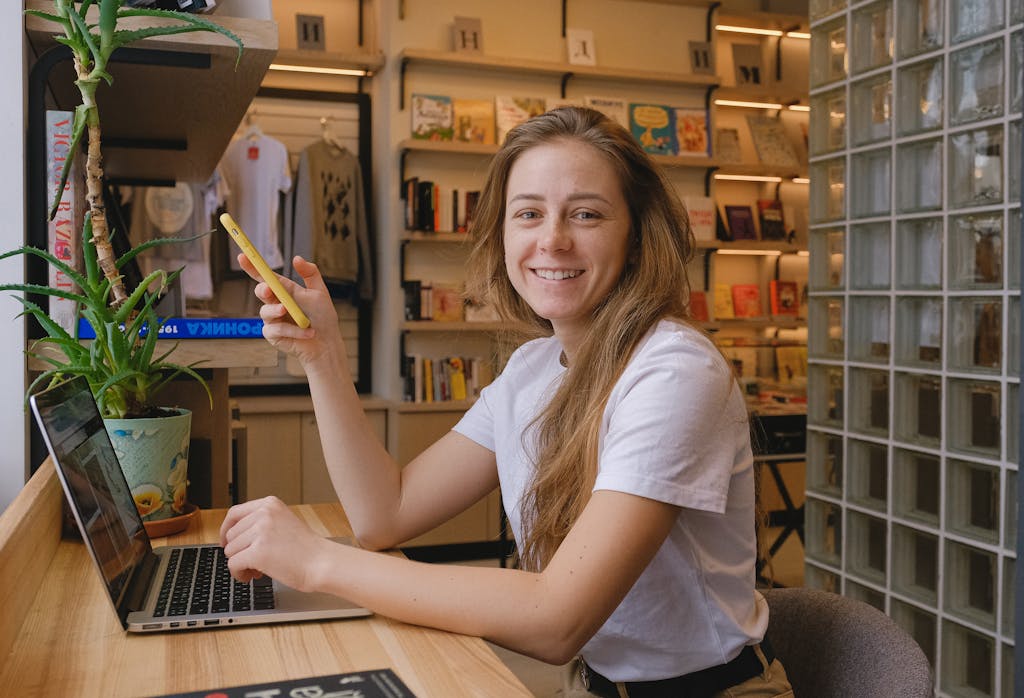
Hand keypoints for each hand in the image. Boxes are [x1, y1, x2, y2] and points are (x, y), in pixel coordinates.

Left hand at [219, 496, 333, 592]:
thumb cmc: (307, 549)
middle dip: (239, 551)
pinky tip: (253, 576)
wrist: (322, 563)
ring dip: (241, 564)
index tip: (226, 541)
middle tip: (255, 562)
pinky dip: (240, 574)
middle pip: (231, 535)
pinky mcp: (257, 552)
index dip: (226, 530)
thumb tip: (233, 535)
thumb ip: (261, 522)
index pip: (234, 513)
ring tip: (258, 569)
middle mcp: (264, 514)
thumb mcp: (284, 522)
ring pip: (231, 551)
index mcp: (270, 504)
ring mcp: (260, 532)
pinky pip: (233, 565)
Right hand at [237, 254, 342, 365]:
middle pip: (261, 291)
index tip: (242, 256)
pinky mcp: (272, 335)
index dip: (252, 267)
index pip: (265, 277)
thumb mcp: (319, 292)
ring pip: (266, 311)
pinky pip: (276, 329)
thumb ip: (310, 274)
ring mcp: (272, 319)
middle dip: (263, 289)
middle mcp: (275, 303)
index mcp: (284, 291)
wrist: (326, 342)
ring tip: (303, 320)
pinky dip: (294, 330)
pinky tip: (309, 333)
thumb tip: (296, 258)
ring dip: (280, 312)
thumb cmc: (323, 317)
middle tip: (269, 289)